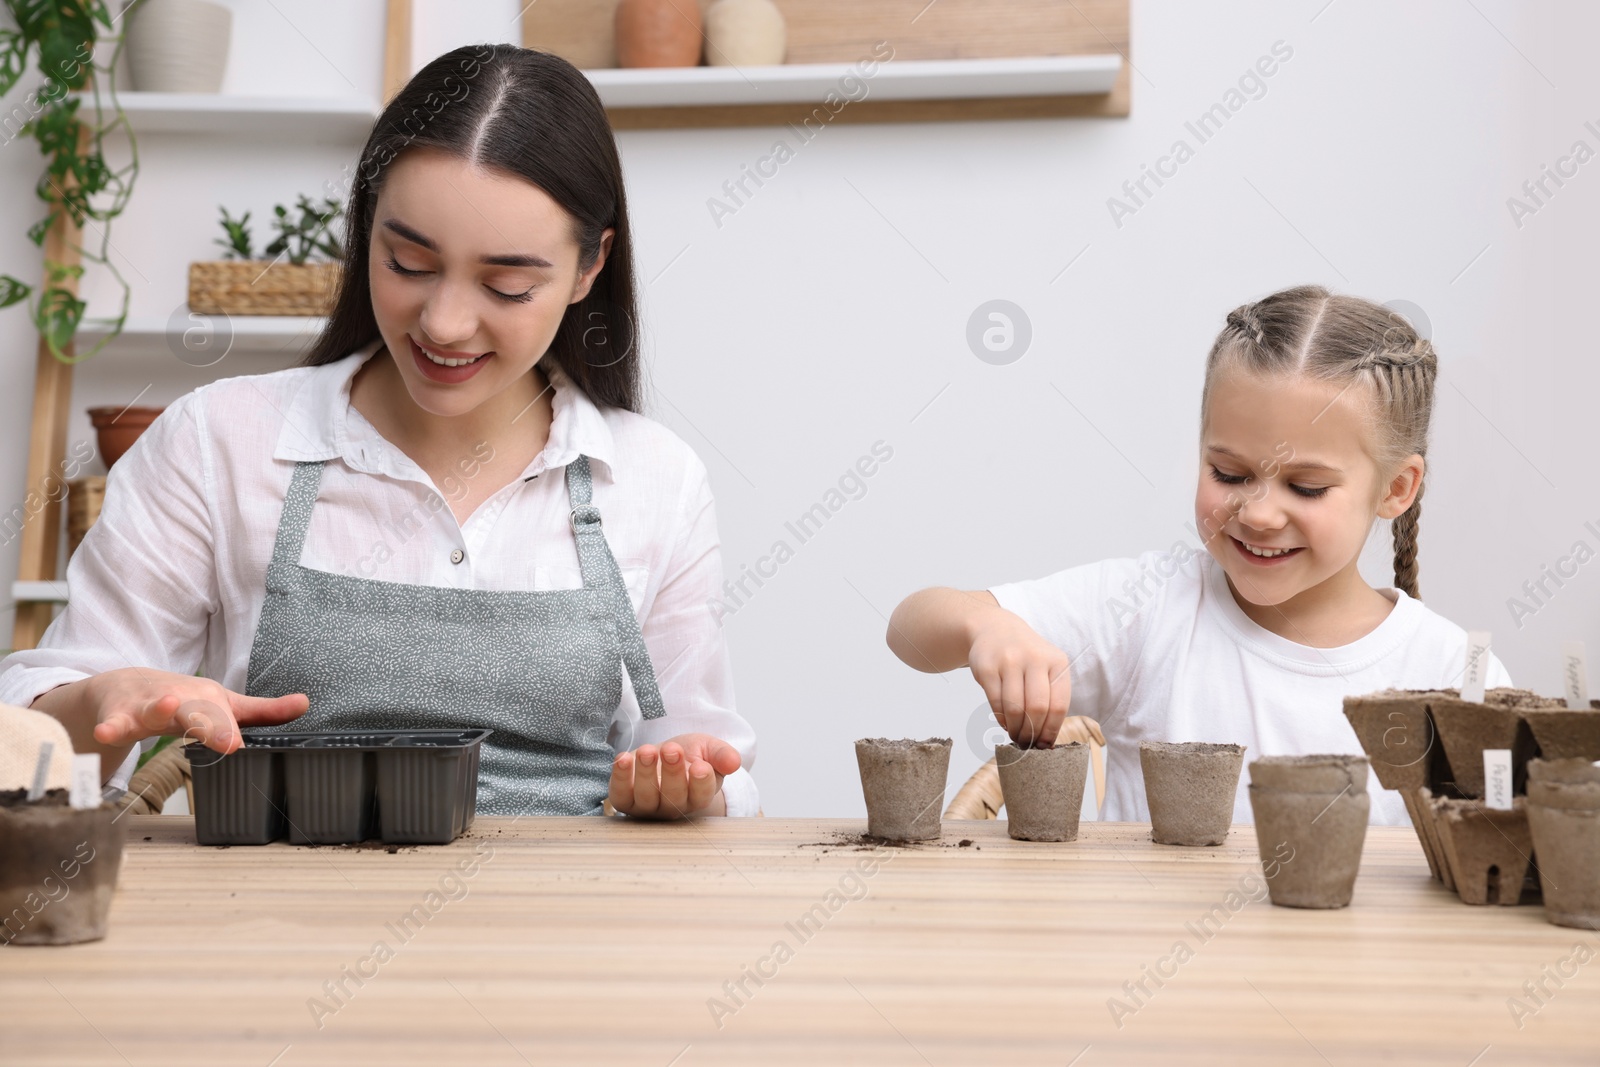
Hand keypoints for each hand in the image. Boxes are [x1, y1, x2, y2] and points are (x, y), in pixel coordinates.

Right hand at [67, 667, 308, 753]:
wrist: (125, 685)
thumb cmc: (184, 700)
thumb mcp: (224, 705)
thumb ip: (262, 711)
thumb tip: (305, 703)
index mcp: (209, 701)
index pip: (224, 719)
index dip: (228, 731)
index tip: (237, 745)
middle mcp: (181, 699)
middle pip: (196, 712)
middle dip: (210, 724)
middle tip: (225, 739)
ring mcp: (147, 705)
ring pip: (154, 709)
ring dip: (160, 708)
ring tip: (166, 706)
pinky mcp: (117, 714)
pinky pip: (114, 722)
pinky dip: (110, 727)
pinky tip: (105, 732)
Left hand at [608, 733, 741, 818]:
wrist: (662, 756)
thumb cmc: (689, 756)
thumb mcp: (709, 749)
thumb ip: (722, 755)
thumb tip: (734, 762)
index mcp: (698, 796)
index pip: (701, 795)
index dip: (700, 782)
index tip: (700, 765)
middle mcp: (674, 806)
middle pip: (673, 797)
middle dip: (672, 773)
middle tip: (672, 749)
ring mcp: (648, 806)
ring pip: (647, 797)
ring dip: (645, 773)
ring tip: (648, 750)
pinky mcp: (625, 800)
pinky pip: (620, 795)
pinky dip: (619, 778)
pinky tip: (623, 758)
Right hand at [966, 609, 1083, 747]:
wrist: (995, 629)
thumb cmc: (1027, 657)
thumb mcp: (1047, 666)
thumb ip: (1051, 696)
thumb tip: (1047, 739)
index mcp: (1057, 661)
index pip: (1059, 705)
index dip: (1051, 730)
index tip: (1045, 744)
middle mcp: (1035, 658)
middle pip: (1037, 709)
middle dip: (1032, 733)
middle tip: (1028, 743)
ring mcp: (1009, 661)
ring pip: (1015, 708)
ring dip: (1016, 729)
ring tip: (1016, 735)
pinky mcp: (987, 667)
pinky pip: (996, 703)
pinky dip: (1001, 719)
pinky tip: (1005, 722)